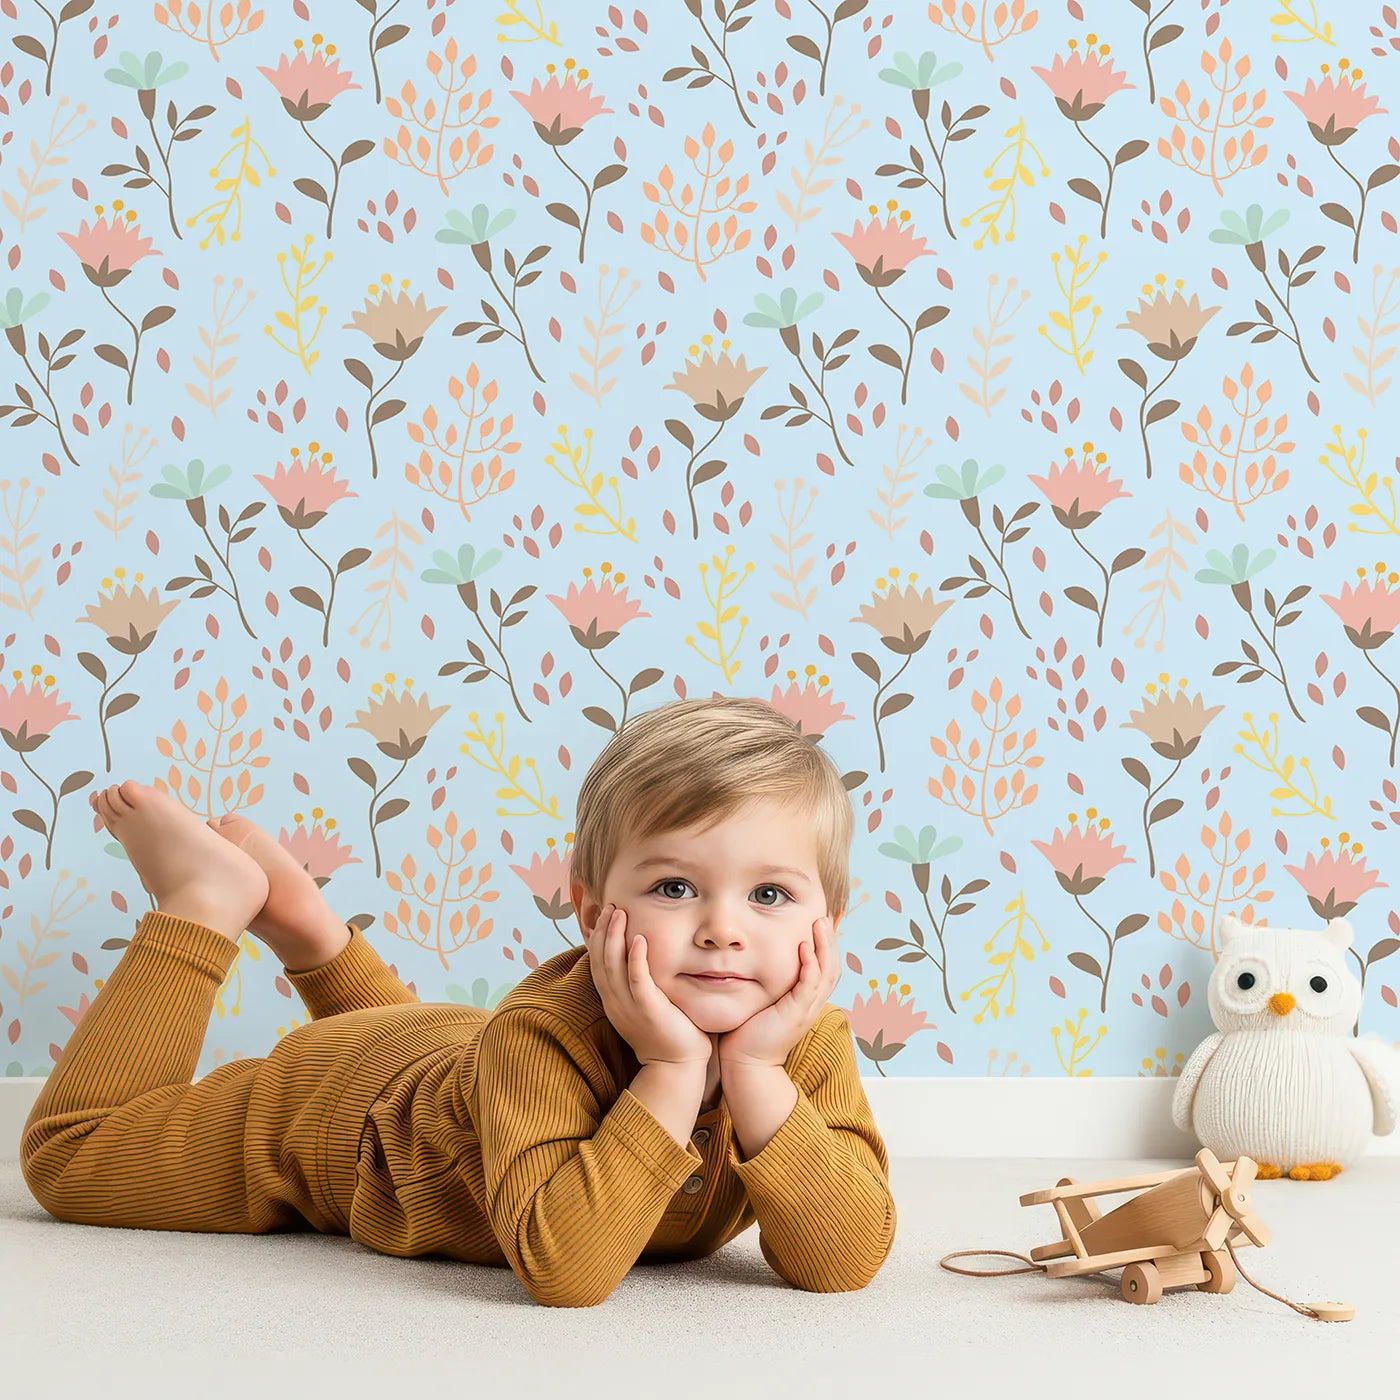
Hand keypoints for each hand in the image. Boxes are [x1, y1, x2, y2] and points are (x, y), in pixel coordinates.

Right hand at [583, 901, 714, 1068]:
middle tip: (609, 906)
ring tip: (618, 913)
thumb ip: (640, 983)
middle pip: (600, 959)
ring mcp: (629, 1007)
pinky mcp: (648, 1011)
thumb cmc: (668, 1033)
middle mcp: (615, 1002)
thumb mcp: (646, 1005)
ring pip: (612, 966)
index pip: (597, 962)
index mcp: (612, 1000)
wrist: (676, 1067)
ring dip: (614, 937)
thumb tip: (642, 957)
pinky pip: (637, 981)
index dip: (598, 936)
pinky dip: (636, 959)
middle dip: (602, 930)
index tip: (605, 914)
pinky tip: (640, 939)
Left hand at [718, 916, 839, 1070]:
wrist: (745, 1063)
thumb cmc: (748, 1032)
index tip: (821, 924)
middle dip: (830, 941)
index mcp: (806, 1001)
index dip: (826, 947)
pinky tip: (804, 947)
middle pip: (832, 968)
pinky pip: (809, 985)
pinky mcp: (796, 1014)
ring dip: (825, 946)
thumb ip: (766, 983)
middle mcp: (811, 1004)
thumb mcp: (763, 1001)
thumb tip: (754, 960)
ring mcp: (806, 1010)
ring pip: (826, 973)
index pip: (825, 969)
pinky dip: (810, 965)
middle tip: (824, 917)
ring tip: (819, 923)